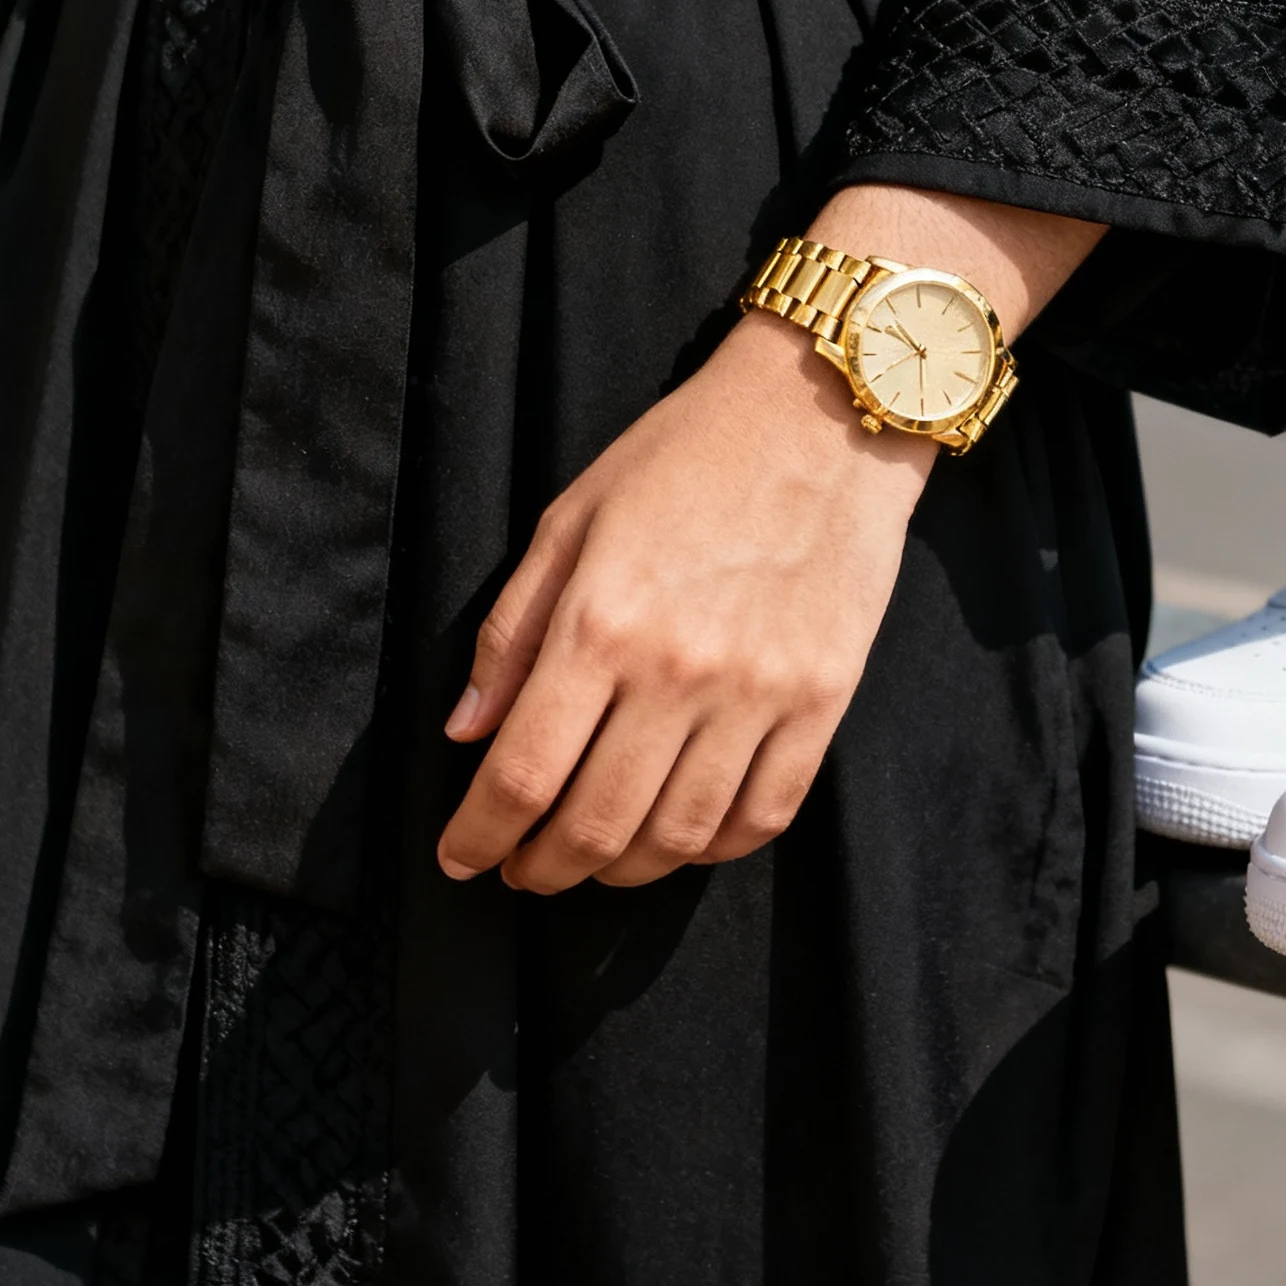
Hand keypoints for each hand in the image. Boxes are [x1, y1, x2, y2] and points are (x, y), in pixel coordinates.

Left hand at [436, 311, 935, 891]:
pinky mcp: (824, 699)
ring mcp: (760, 692)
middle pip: (597, 825)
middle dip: (542, 868)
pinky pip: (764, 815)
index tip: (462, 855)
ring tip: (595, 860)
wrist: (819, 414)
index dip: (480, 834)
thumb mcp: (570, 519)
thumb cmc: (685, 454)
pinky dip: (713, 849)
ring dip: (622, 871)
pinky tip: (680, 837)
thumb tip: (466, 732)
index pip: (523, 773)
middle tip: (521, 869)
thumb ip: (512, 631)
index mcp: (602, 622)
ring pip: (679, 837)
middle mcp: (679, 670)